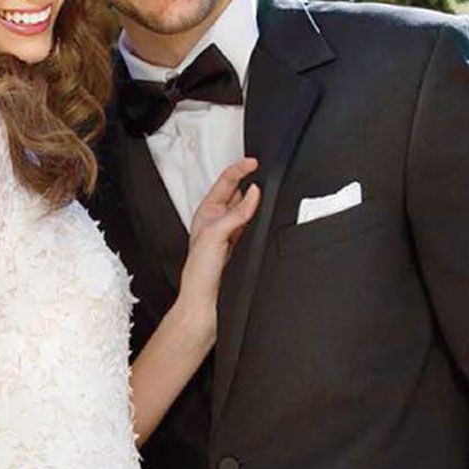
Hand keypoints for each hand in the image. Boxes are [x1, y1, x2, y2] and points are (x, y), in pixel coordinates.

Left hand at [178, 157, 260, 333]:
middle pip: (239, 194)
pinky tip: (268, 220)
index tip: (255, 162)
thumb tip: (253, 194)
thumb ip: (235, 213)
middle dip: (251, 182)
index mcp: (206, 214)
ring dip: (258, 204)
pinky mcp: (242, 249)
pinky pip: (255, 229)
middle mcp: (218, 223)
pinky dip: (262, 222)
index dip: (240, 169)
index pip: (225, 182)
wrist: (205, 305)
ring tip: (269, 195)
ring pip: (249, 211)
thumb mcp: (214, 236)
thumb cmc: (199, 275)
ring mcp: (231, 236)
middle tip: (266, 175)